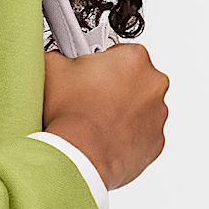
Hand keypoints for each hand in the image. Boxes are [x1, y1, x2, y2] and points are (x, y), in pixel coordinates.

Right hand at [42, 42, 168, 189]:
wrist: (78, 156)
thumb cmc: (70, 115)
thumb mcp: (51, 68)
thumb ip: (60, 54)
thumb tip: (60, 57)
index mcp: (133, 58)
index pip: (118, 52)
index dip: (98, 64)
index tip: (87, 75)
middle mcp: (153, 83)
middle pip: (133, 79)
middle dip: (114, 87)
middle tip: (88, 99)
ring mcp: (158, 114)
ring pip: (140, 107)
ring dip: (121, 111)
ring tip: (94, 121)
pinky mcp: (156, 141)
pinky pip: (142, 133)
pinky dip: (127, 134)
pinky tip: (104, 137)